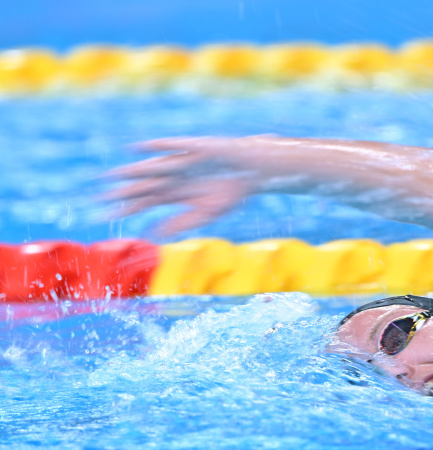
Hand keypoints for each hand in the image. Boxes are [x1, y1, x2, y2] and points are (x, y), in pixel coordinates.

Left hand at [103, 137, 260, 234]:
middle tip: (98, 198)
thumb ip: (181, 223)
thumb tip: (154, 234)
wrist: (251, 170)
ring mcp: (179, 162)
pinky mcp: (190, 148)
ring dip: (131, 172)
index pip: (143, 202)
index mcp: (174, 194)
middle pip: (142, 186)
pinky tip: (135, 148)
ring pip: (150, 169)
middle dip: (121, 192)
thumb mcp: (205, 213)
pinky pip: (168, 147)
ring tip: (111, 176)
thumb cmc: (230, 193)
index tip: (105, 217)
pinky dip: (152, 148)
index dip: (126, 209)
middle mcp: (171, 177)